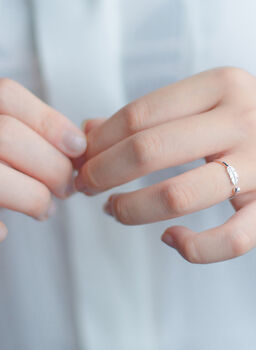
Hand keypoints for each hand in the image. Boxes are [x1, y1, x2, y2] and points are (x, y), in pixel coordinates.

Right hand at [0, 78, 86, 240]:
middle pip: (9, 136)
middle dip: (52, 166)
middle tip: (67, 187)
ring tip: (46, 209)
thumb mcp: (1, 132)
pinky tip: (4, 230)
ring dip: (34, 197)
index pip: (8, 97)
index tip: (78, 147)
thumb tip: (77, 147)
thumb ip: (29, 132)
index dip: (50, 122)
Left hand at [75, 68, 255, 262]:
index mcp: (221, 86)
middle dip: (103, 174)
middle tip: (88, 187)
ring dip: (132, 209)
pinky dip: (192, 249)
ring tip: (116, 211)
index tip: (85, 159)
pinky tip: (171, 240)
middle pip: (150, 150)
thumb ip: (155, 114)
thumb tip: (92, 130)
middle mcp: (242, 120)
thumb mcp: (212, 100)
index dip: (101, 141)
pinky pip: (230, 240)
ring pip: (179, 195)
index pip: (141, 114)